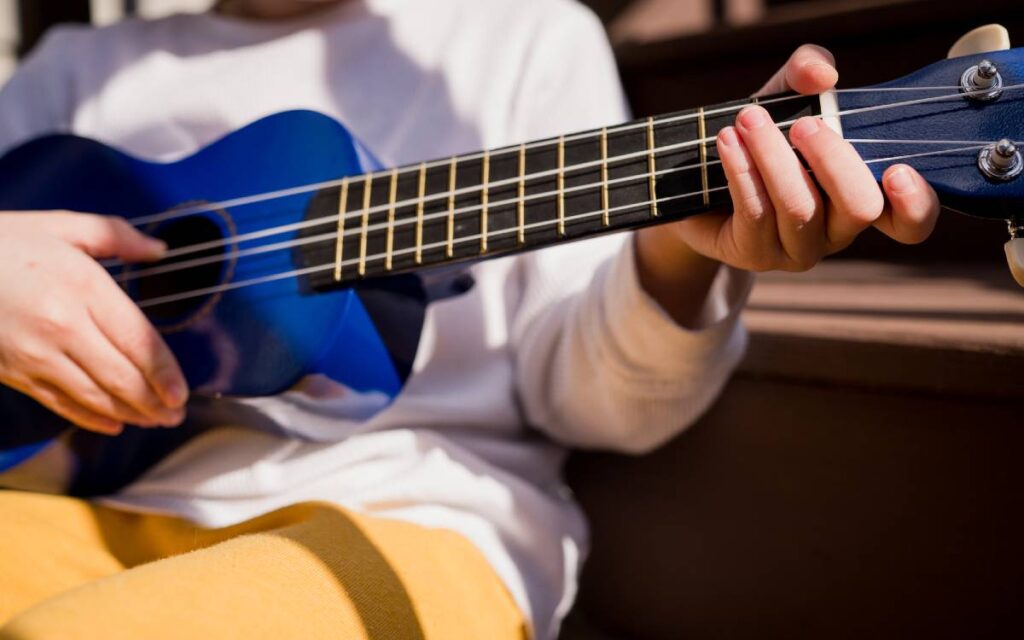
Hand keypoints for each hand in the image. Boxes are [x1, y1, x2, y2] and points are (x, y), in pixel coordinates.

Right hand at [0, 212, 187, 434]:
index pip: (137, 340)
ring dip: (130, 414)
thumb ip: (116, 235)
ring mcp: (36, 354)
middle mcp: (63, 326)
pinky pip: (60, 403)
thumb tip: (159, 248)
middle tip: (176, 415)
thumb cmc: (1, 243)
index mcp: (82, 287)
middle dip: (155, 403)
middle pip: (121, 377)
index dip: (165, 373)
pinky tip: (113, 424)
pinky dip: (90, 418)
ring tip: (155, 422)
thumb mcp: (61, 226)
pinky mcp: (15, 372)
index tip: (182, 392)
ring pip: (94, 397)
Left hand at [671, 44, 939, 270]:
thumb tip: (823, 75)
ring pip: (799, 209)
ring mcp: (798, 250)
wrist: (701, 177)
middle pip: (859, 208)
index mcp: (863, 198)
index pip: (910, 223)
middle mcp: (838, 231)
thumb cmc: (762, 138)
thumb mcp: (786, 96)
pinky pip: (756, 213)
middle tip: (802, 125)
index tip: (897, 169)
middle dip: (832, 159)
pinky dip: (742, 171)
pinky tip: (727, 141)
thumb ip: (808, 71)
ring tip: (748, 119)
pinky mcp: (755, 254)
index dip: (915, 204)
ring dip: (774, 157)